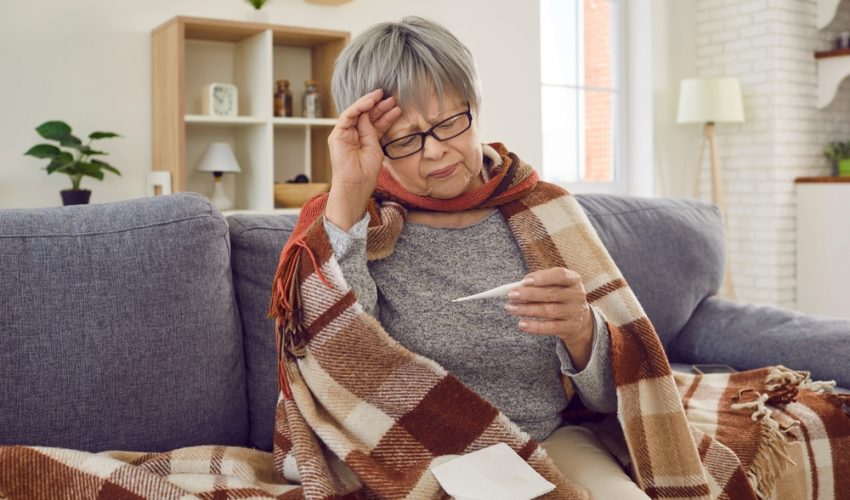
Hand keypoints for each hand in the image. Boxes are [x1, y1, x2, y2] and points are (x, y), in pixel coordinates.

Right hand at [325, 89, 401, 230]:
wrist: (357, 184)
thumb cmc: (367, 171)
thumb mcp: (375, 146)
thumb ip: (373, 130)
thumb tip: (370, 113)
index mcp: (364, 139)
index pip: (374, 122)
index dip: (384, 113)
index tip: (396, 106)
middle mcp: (353, 134)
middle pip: (366, 115)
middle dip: (379, 106)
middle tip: (392, 98)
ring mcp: (344, 133)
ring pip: (357, 112)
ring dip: (369, 102)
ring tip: (382, 96)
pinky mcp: (337, 134)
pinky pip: (348, 115)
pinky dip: (359, 107)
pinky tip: (370, 102)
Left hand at [504, 267, 593, 369]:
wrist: (579, 318)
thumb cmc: (560, 296)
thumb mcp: (555, 285)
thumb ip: (540, 283)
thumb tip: (519, 286)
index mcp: (573, 279)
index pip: (560, 275)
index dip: (542, 277)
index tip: (525, 281)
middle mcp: (577, 295)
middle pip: (551, 294)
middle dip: (529, 294)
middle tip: (511, 295)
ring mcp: (575, 312)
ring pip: (549, 311)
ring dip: (527, 310)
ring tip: (511, 308)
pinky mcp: (570, 327)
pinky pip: (551, 327)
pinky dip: (535, 326)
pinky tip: (522, 324)